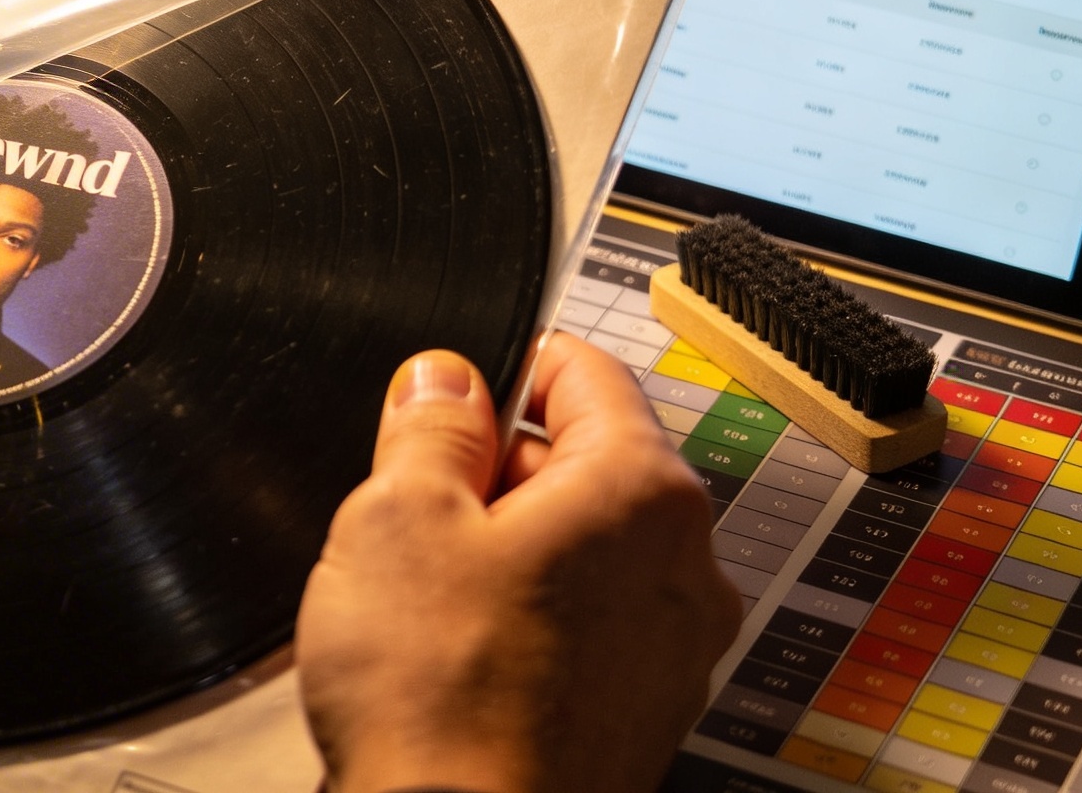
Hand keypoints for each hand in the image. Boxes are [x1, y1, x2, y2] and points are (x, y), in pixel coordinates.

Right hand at [296, 332, 739, 792]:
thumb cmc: (441, 698)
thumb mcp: (397, 514)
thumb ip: (429, 423)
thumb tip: (446, 381)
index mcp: (640, 491)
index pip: (585, 371)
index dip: (502, 368)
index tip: (450, 394)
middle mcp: (684, 567)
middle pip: (586, 464)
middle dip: (498, 471)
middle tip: (415, 507)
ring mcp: (673, 649)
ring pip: (584, 550)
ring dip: (510, 550)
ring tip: (429, 595)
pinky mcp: (643, 713)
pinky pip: (587, 627)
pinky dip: (528, 621)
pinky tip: (457, 656)